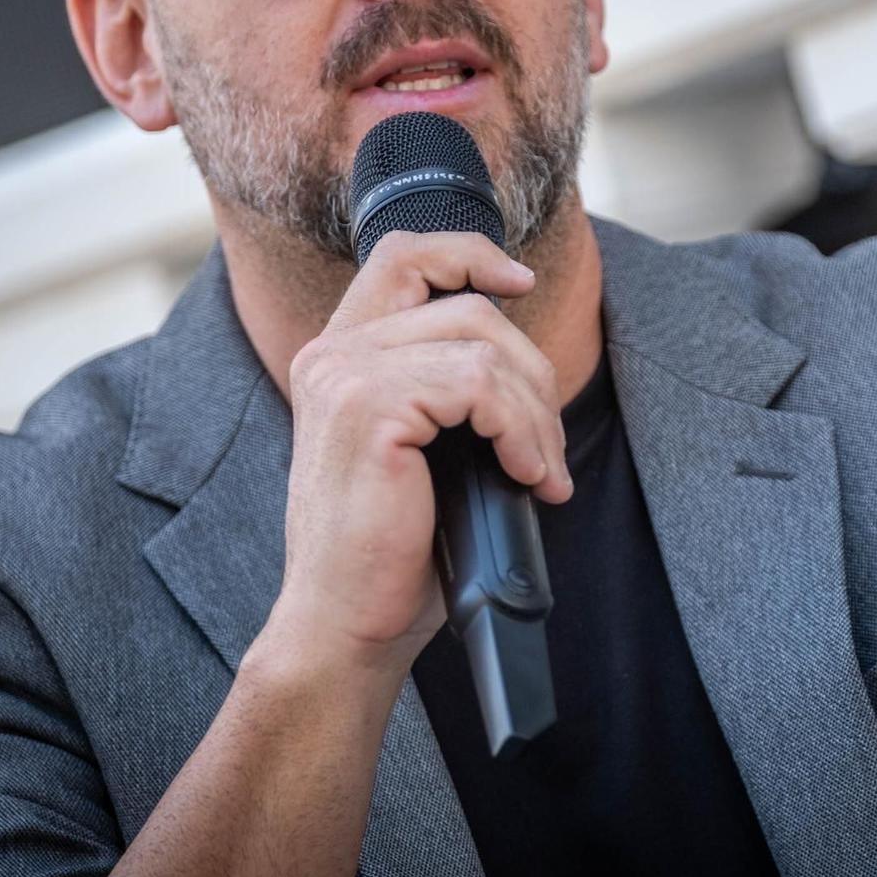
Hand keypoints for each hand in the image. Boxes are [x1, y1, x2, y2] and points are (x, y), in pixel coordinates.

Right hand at [269, 231, 574, 675]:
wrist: (346, 622)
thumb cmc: (390, 551)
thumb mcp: (419, 450)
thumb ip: (445, 389)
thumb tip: (525, 365)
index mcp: (338, 357)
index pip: (403, 256)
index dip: (469, 254)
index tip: (520, 283)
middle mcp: (331, 354)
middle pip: (468, 308)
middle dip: (531, 374)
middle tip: (546, 451)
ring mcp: (344, 376)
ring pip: (483, 348)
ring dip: (534, 414)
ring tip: (541, 472)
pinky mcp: (368, 408)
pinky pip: (477, 384)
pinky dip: (520, 429)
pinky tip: (525, 474)